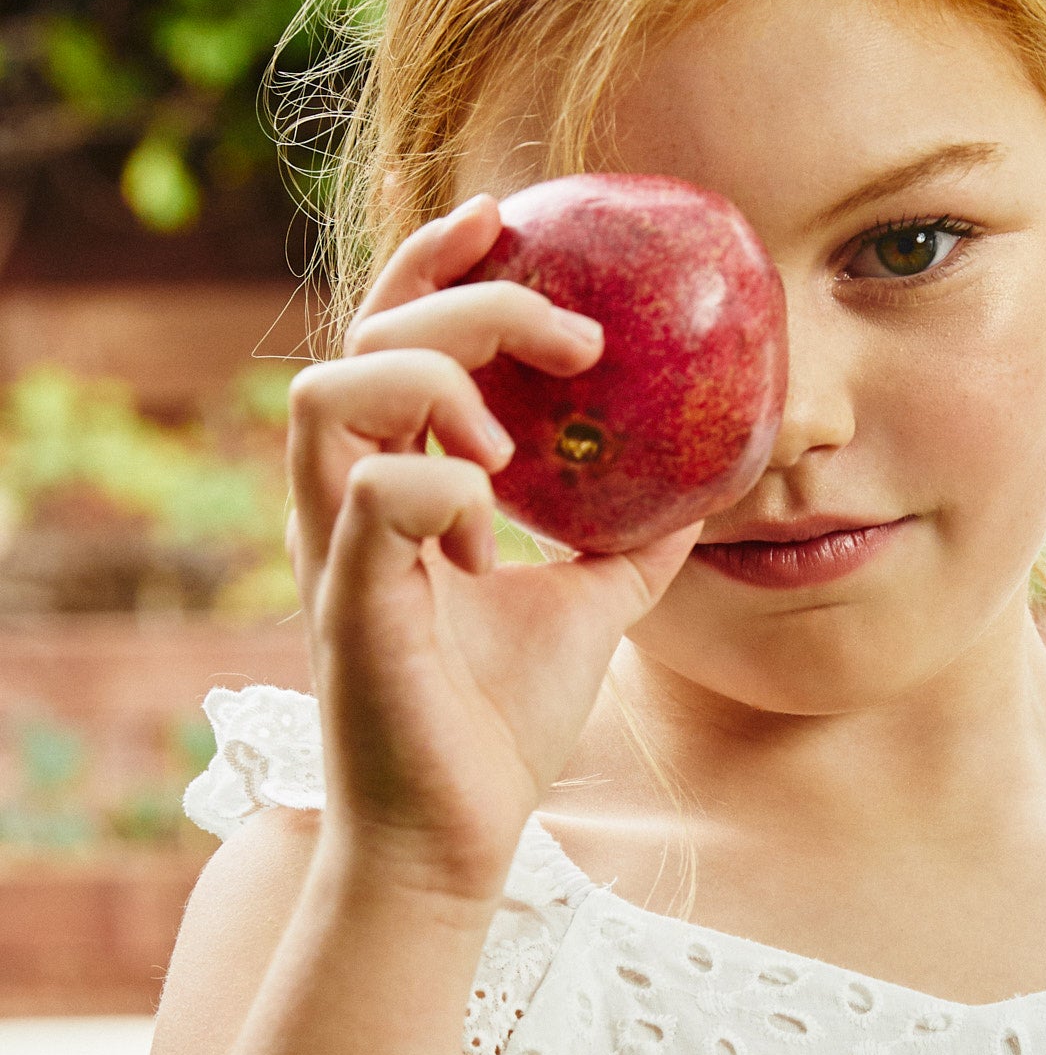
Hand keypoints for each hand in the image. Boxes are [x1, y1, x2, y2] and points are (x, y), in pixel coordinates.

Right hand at [286, 193, 701, 907]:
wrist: (459, 835)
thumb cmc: (501, 725)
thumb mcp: (589, 608)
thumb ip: (629, 541)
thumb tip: (710, 486)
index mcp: (394, 486)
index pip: (391, 334)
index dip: (435, 261)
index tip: (507, 218)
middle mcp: (350, 504)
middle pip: (365, 337)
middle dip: (469, 308)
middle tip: (574, 341)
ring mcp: (339, 554)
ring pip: (327, 394)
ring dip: (430, 391)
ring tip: (507, 453)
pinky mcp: (350, 609)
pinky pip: (371, 501)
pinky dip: (439, 494)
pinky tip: (491, 545)